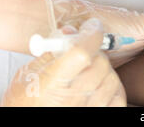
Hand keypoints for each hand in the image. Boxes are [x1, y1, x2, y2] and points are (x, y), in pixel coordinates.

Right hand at [1, 18, 125, 105]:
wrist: (28, 126)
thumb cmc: (24, 103)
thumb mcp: (28, 73)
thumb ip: (51, 50)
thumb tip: (71, 31)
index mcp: (50, 85)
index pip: (81, 52)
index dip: (90, 34)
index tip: (91, 26)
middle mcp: (72, 100)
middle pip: (100, 62)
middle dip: (94, 52)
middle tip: (83, 53)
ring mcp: (88, 110)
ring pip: (111, 77)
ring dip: (103, 70)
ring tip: (87, 72)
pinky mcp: (101, 116)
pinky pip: (119, 96)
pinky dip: (112, 88)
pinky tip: (98, 86)